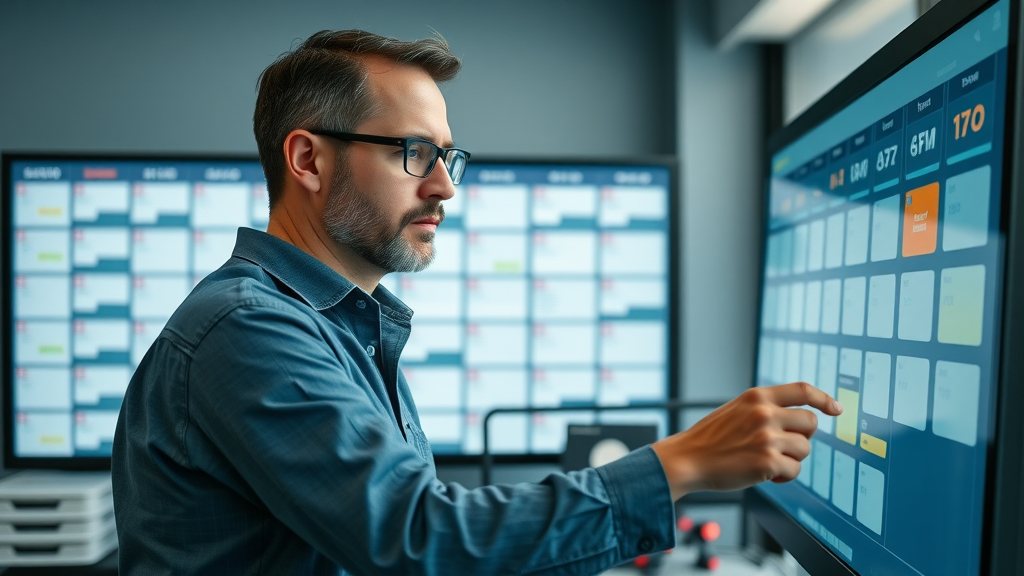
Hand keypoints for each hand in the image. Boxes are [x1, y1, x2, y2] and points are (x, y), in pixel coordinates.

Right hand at [651, 382, 842, 499]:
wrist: (688, 458)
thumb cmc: (711, 438)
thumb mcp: (737, 409)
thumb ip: (765, 408)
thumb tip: (801, 419)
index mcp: (757, 396)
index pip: (802, 390)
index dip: (824, 399)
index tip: (836, 409)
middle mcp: (764, 413)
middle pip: (810, 423)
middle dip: (802, 437)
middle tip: (783, 447)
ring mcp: (766, 437)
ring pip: (805, 449)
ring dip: (791, 459)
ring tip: (768, 462)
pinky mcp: (767, 462)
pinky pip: (795, 470)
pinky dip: (784, 477)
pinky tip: (766, 475)